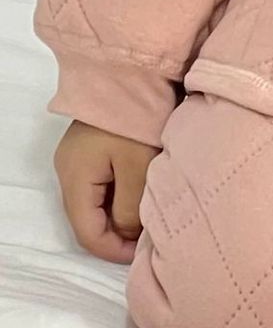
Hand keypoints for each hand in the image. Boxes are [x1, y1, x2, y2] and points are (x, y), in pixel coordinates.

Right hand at [54, 120, 158, 262]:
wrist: (135, 71)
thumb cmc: (137, 120)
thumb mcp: (139, 167)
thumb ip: (130, 207)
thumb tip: (126, 234)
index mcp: (75, 179)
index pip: (86, 232)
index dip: (111, 250)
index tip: (139, 256)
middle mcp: (69, 170)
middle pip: (88, 217)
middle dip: (116, 233)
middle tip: (146, 240)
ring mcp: (80, 156)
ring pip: (97, 200)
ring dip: (119, 213)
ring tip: (147, 219)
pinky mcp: (94, 146)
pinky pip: (103, 181)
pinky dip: (120, 194)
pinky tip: (141, 195)